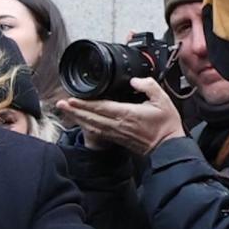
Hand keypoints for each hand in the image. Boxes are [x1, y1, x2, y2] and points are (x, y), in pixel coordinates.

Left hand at [56, 78, 185, 155]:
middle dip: (74, 110)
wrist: (168, 147)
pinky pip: (97, 132)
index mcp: (127, 113)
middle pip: (91, 116)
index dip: (85, 103)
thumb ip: (149, 86)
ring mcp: (116, 132)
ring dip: (77, 117)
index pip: (101, 107)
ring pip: (91, 125)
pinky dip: (85, 126)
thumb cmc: (166, 124)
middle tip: (60, 103)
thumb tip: (135, 80)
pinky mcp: (116, 138)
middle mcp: (118, 124)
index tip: (72, 98)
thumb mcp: (163, 100)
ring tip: (64, 110)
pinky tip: (79, 122)